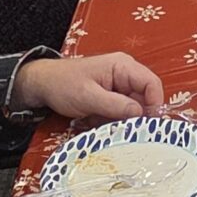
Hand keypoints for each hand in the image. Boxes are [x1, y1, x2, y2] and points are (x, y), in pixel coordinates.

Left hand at [16, 50, 167, 122]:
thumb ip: (115, 105)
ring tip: (99, 122)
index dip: (154, 105)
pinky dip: (111, 120)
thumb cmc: (64, 85)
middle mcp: (125, 74)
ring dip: (119, 120)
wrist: (43, 84)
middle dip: (133, 117)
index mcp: (123, 66)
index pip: (152, 84)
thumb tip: (140, 114)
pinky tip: (95, 121)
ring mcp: (118, 86)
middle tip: (118, 129)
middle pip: (144, 98)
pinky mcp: (111, 97)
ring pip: (132, 108)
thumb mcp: (88, 97)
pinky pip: (120, 112)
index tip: (146, 126)